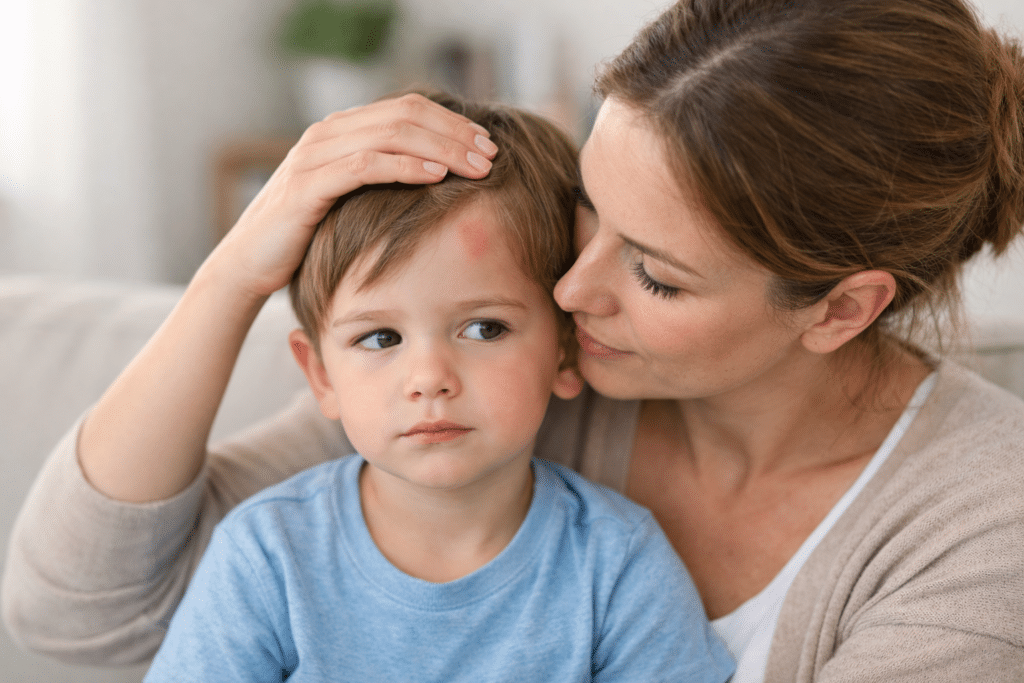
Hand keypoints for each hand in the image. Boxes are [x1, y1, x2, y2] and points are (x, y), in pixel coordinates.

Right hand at [208, 93, 498, 297]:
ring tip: (476, 168)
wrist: (249, 263)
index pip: (409, 108)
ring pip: (391, 134)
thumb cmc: (308, 236)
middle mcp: (328, 132)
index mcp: (343, 129)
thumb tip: (440, 180)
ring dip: (441, 149)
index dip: (453, 123)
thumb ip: (384, 180)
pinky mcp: (307, 185)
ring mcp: (315, 155)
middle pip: (406, 115)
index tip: (489, 145)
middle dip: (455, 134)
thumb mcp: (352, 201)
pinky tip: (436, 177)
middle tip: (491, 156)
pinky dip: (404, 167)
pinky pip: (364, 165)